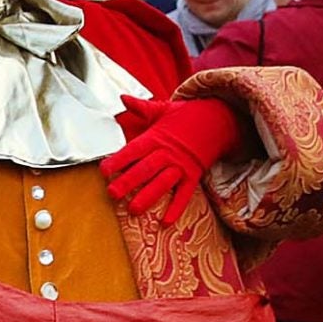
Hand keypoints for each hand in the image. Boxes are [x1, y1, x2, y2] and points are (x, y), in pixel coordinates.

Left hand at [102, 93, 247, 224]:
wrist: (219, 120)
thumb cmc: (185, 116)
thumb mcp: (163, 109)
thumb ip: (141, 108)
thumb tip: (122, 98)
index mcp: (156, 137)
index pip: (133, 150)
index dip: (118, 160)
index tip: (104, 170)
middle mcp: (167, 153)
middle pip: (145, 169)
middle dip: (128, 182)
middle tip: (112, 195)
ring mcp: (181, 165)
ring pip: (162, 183)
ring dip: (148, 197)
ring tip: (133, 210)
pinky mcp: (193, 175)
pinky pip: (184, 194)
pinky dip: (176, 208)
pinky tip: (166, 222)